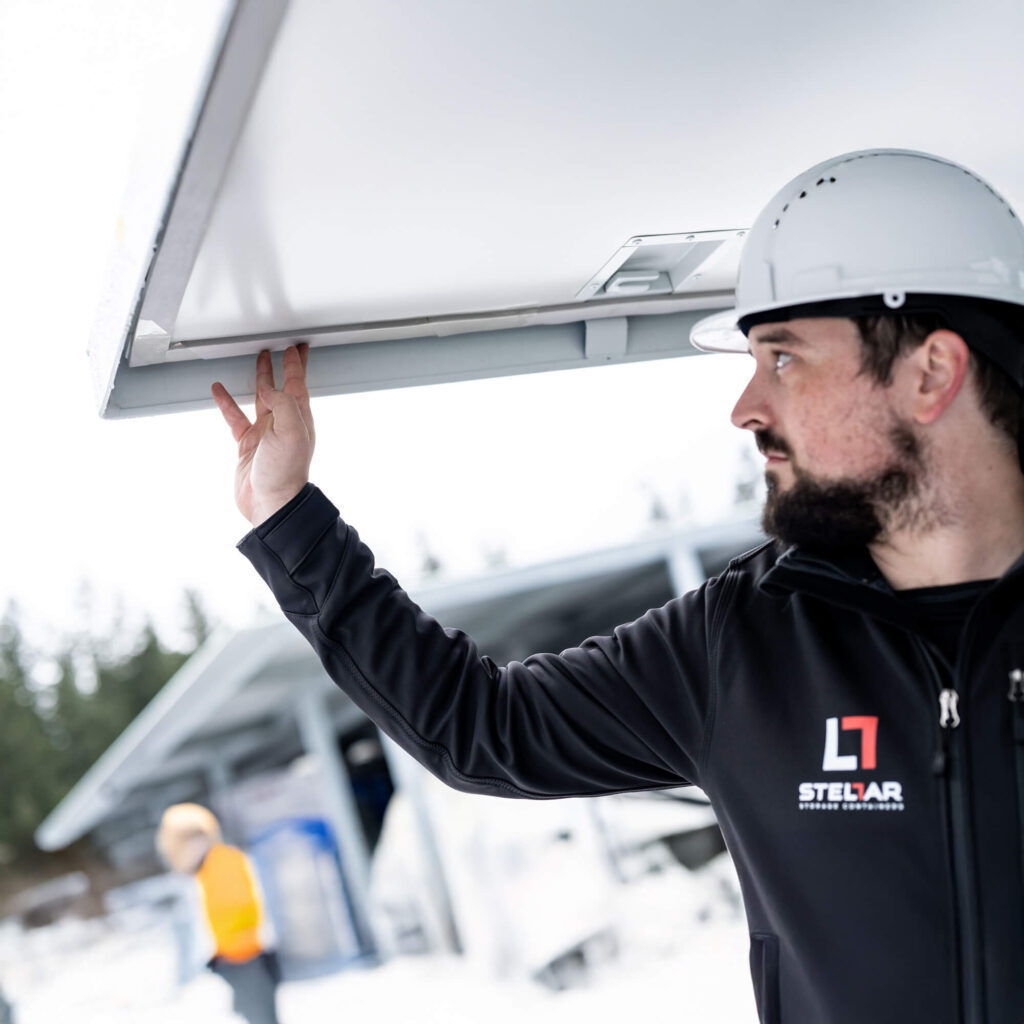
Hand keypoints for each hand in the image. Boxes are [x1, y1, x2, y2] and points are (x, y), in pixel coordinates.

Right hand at [211, 344, 315, 526]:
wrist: (271, 504)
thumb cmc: (286, 474)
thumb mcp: (292, 433)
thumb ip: (283, 404)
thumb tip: (270, 388)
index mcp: (298, 419)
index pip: (298, 383)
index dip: (296, 365)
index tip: (295, 348)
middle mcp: (283, 423)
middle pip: (283, 386)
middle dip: (284, 366)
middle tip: (283, 348)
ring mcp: (265, 433)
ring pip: (260, 397)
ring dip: (260, 378)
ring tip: (258, 359)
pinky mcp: (248, 445)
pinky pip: (235, 418)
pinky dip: (226, 403)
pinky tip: (219, 390)